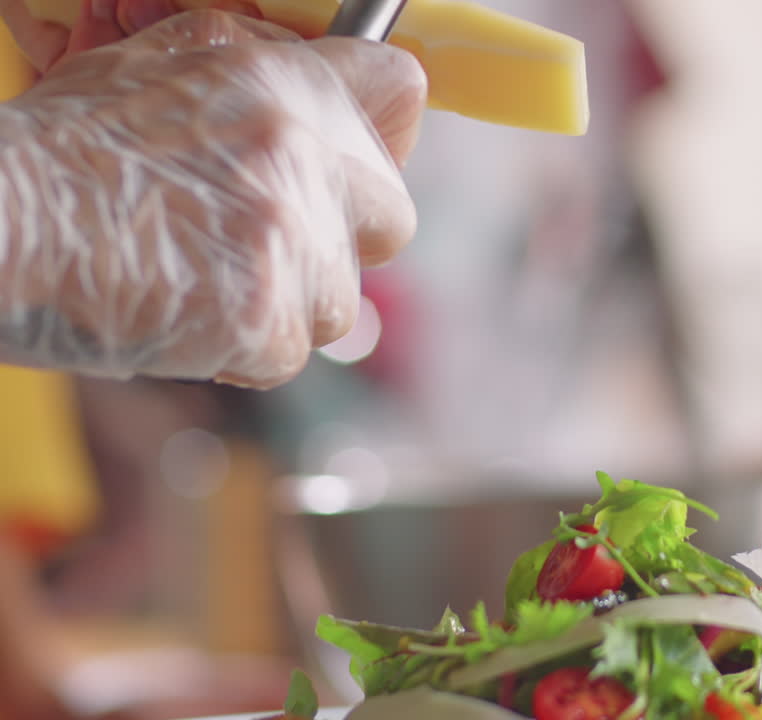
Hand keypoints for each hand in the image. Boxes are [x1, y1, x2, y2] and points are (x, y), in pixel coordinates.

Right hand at [0, 9, 425, 387]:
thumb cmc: (62, 145)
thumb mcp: (158, 63)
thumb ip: (255, 69)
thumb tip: (317, 78)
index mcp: (286, 86)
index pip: (400, 91)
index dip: (381, 127)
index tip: (356, 155)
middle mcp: (304, 163)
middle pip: (393, 216)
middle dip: (344, 234)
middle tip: (275, 237)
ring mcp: (292, 248)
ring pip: (341, 300)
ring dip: (288, 300)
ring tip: (206, 277)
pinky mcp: (268, 325)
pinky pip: (288, 353)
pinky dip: (244, 347)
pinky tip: (185, 314)